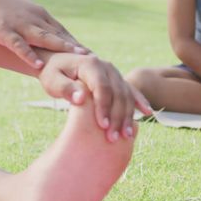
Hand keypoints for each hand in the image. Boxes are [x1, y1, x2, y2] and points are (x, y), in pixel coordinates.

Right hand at [0, 0, 85, 68]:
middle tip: (94, 59)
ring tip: (76, 58)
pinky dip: (29, 54)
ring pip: (44, 37)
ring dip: (61, 47)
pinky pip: (18, 44)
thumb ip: (34, 25)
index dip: (76, 44)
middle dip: (76, 47)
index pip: (62, 32)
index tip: (92, 56)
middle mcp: (34, 19)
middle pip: (59, 35)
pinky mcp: (4, 30)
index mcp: (39, 15)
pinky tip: (37, 64)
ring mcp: (19, 24)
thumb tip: (46, 40)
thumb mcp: (21, 14)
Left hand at [38, 53, 152, 141]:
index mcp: (90, 64)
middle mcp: (106, 67)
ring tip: (126, 136)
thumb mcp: (52, 79)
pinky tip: (148, 113)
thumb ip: (65, 88)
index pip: (102, 88)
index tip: (102, 126)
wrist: (58, 61)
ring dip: (127, 116)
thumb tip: (80, 98)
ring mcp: (114, 73)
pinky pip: (131, 91)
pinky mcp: (116, 79)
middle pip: (117, 94)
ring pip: (126, 95)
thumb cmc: (52, 73)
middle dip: (117, 117)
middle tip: (113, 139)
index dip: (104, 107)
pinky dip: (139, 102)